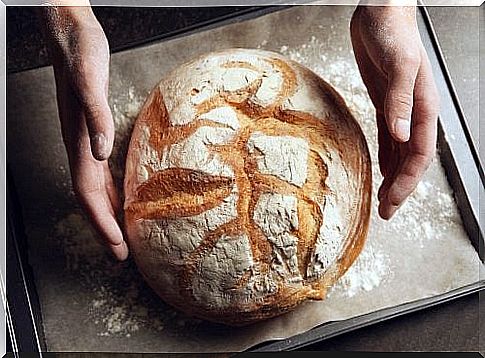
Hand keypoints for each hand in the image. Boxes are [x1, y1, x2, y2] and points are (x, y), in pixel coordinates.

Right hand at [41, 4, 127, 259]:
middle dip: (105, 229)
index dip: (102, 223)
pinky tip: (124, 196)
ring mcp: (86, 142)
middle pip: (92, 199)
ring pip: (96, 189)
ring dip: (108, 214)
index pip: (89, 194)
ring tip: (122, 236)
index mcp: (80, 142)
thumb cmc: (81, 56)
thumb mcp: (90, 81)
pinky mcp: (95, 132)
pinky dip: (112, 190)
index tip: (117, 248)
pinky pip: (103, 172)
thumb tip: (101, 152)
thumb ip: (96, 116)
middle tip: (120, 256)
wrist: (71, 37)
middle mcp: (82, 148)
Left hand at [350, 5, 439, 219]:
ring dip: (392, 177)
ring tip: (382, 199)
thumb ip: (400, 100)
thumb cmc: (393, 32)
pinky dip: (385, 158)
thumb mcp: (398, 64)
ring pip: (399, 153)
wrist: (380, 12)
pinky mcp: (385, 104)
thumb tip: (401, 135)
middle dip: (400, 188)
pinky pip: (387, 139)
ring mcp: (399, 110)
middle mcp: (414, 114)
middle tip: (386, 212)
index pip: (419, 155)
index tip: (392, 203)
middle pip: (410, 160)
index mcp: (423, 108)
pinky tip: (380, 170)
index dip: (407, 182)